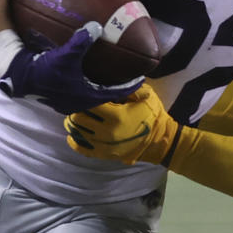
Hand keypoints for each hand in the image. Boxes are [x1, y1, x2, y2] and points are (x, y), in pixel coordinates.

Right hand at [0, 22, 142, 114]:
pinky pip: (80, 90)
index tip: (141, 78)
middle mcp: (79, 102)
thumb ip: (82, 41)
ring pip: (92, 93)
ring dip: (101, 85)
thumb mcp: (65, 54)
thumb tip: (96, 26)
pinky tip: (86, 72)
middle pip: (105, 94)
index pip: (115, 93)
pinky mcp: (59, 97)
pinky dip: (88, 82)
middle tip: (127, 74)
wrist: (19, 77)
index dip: (129, 85)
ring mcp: (68, 101)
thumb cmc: (45, 69)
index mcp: (86, 95)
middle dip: (116, 85)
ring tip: (109, 73)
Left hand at [65, 84, 179, 164]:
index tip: (85, 92)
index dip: (85, 97)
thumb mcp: (147, 96)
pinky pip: (82, 149)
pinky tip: (73, 135)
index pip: (89, 105)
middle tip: (79, 104)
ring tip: (76, 117)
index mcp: (116, 116)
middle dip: (76, 110)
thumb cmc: (153, 116)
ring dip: (74, 124)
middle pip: (78, 119)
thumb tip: (114, 79)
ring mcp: (104, 145)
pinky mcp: (104, 154)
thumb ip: (130, 86)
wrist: (160, 141)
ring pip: (77, 133)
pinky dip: (74, 141)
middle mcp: (106, 131)